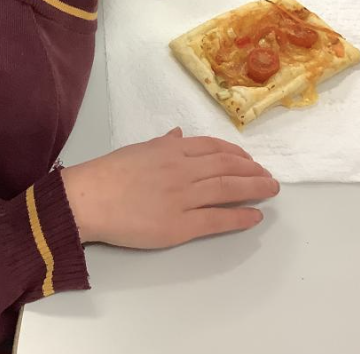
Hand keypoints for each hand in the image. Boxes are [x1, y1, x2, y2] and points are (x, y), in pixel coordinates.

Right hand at [62, 128, 278, 247]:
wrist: (88, 198)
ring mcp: (184, 197)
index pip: (213, 148)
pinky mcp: (181, 225)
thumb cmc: (107, 173)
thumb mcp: (137, 149)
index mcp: (171, 150)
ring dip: (254, 189)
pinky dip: (240, 217)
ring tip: (270, 190)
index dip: (236, 154)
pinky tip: (255, 216)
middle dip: (253, 171)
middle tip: (269, 177)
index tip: (248, 160)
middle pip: (227, 167)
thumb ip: (161, 144)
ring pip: (228, 189)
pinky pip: (217, 219)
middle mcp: (183, 169)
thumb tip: (178, 134)